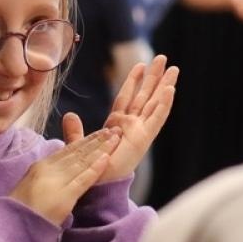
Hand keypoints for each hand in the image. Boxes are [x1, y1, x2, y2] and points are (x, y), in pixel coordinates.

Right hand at [10, 128, 120, 223]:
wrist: (12, 227)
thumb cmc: (19, 210)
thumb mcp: (29, 186)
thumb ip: (43, 177)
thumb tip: (54, 171)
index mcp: (40, 166)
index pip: (67, 150)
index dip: (84, 140)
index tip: (98, 133)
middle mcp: (49, 169)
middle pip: (77, 152)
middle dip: (96, 140)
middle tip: (113, 130)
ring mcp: (57, 181)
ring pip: (83, 161)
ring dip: (101, 149)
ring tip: (115, 139)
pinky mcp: (64, 196)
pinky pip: (83, 179)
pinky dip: (95, 168)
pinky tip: (106, 159)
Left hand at [81, 55, 178, 181]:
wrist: (100, 183)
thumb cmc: (93, 167)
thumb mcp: (81, 145)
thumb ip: (76, 130)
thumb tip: (69, 115)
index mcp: (118, 124)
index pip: (127, 97)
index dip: (133, 80)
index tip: (140, 65)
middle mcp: (132, 124)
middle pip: (145, 95)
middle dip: (154, 77)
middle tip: (163, 58)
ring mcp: (140, 129)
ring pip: (155, 102)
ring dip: (164, 86)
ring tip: (174, 69)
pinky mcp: (145, 137)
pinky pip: (156, 118)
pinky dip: (164, 104)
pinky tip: (170, 90)